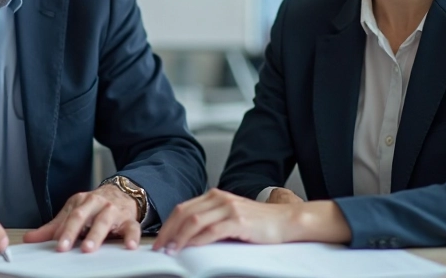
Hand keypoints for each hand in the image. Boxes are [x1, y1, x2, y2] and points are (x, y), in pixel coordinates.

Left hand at [23, 184, 141, 252]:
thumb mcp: (74, 212)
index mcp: (80, 201)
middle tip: (64, 246)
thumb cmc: (95, 206)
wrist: (124, 192)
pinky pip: (132, 228)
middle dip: (72, 231)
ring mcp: (113, 211)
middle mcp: (96, 203)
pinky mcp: (129, 220)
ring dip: (96, 235)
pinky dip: (131, 237)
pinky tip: (129, 246)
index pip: (68, 215)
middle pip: (82, 216)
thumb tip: (29, 239)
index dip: (61, 230)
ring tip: (88, 248)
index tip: (55, 243)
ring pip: (104, 221)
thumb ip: (53, 227)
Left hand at [153, 189, 301, 252]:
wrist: (286, 220)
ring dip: (179, 237)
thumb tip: (187, 237)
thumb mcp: (230, 216)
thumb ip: (211, 220)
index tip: (159, 240)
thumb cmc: (259, 222)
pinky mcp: (238, 220)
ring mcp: (229, 208)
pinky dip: (198, 240)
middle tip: (160, 248)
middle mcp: (219, 198)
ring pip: (194, 221)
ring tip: (172, 250)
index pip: (183, 208)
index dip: (168, 224)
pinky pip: (212, 231)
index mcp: (215, 196)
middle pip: (184, 213)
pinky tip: (191, 248)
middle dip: (168, 232)